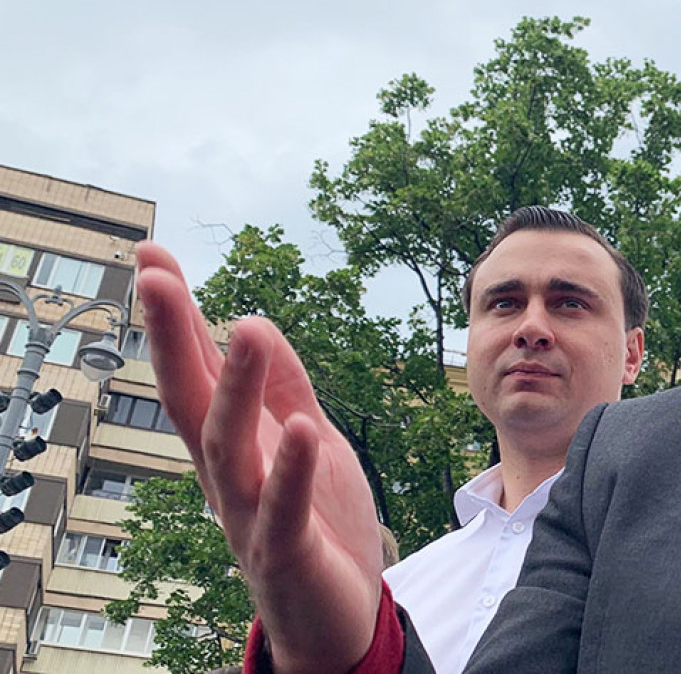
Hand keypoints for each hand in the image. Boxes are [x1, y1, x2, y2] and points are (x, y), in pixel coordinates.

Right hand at [136, 242, 381, 673]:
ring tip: (249, 325)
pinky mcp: (285, 553)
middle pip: (190, 400)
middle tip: (154, 276)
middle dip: (172, 339)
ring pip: (230, 448)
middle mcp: (227, 476)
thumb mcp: (309, 443)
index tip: (150, 256)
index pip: (197, 371)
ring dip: (238, 388)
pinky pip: (284, 507)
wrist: (334, 620)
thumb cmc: (318, 526)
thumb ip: (286, 390)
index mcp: (233, 446)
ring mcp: (250, 516)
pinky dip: (288, 470)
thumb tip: (254, 322)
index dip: (175, 317)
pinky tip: (298, 428)